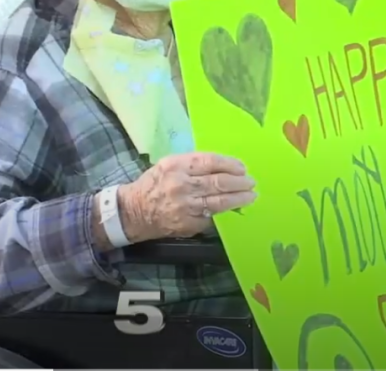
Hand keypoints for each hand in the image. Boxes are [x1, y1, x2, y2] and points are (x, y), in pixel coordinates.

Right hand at [118, 152, 255, 241]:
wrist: (133, 211)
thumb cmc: (155, 184)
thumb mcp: (169, 165)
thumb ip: (194, 165)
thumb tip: (224, 167)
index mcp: (177, 166)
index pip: (210, 162)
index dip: (230, 165)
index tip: (242, 168)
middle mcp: (181, 185)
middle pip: (218, 182)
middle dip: (240, 183)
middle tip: (251, 183)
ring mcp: (185, 206)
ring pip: (219, 201)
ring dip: (239, 198)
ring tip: (251, 196)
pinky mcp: (188, 223)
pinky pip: (211, 216)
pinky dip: (225, 211)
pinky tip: (234, 208)